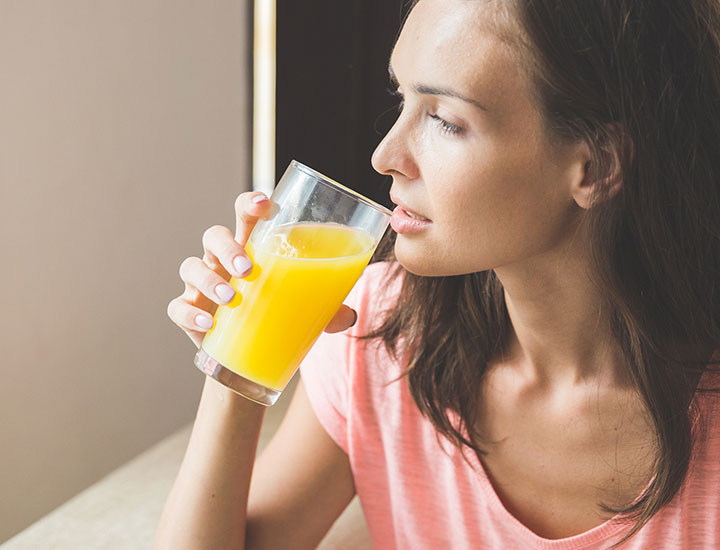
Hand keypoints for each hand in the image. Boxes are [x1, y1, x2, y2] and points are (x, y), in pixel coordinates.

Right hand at [167, 191, 357, 347]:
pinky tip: (209, 325)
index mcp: (251, 248)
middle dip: (228, 246)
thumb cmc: (275, 316)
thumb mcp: (305, 311)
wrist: (245, 357)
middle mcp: (221, 260)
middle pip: (215, 235)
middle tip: (248, 268)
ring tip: (233, 298)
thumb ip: (327, 309)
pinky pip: (178, 307)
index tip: (264, 203)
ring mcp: (201, 286)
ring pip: (192, 267)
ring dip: (210, 280)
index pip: (246, 215)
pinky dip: (190, 314)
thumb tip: (350, 317)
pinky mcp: (189, 314)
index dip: (251, 204)